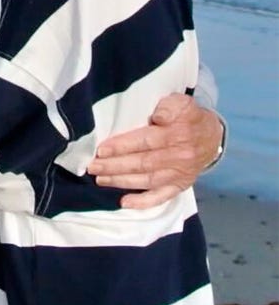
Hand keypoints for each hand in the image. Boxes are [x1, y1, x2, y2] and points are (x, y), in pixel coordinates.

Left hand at [87, 93, 224, 209]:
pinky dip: (143, 202)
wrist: (211, 136)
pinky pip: (161, 197)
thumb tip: (158, 116)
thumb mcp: (181, 102)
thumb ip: (169, 106)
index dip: (122, 146)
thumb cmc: (188, 116)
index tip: (101, 149)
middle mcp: (179, 156)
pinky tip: (124, 202)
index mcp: (177, 133)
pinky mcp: (180, 186)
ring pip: (148, 180)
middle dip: (115, 166)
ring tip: (100, 179)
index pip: (145, 141)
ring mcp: (179, 174)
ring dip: (122, 181)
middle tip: (93, 166)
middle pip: (143, 163)